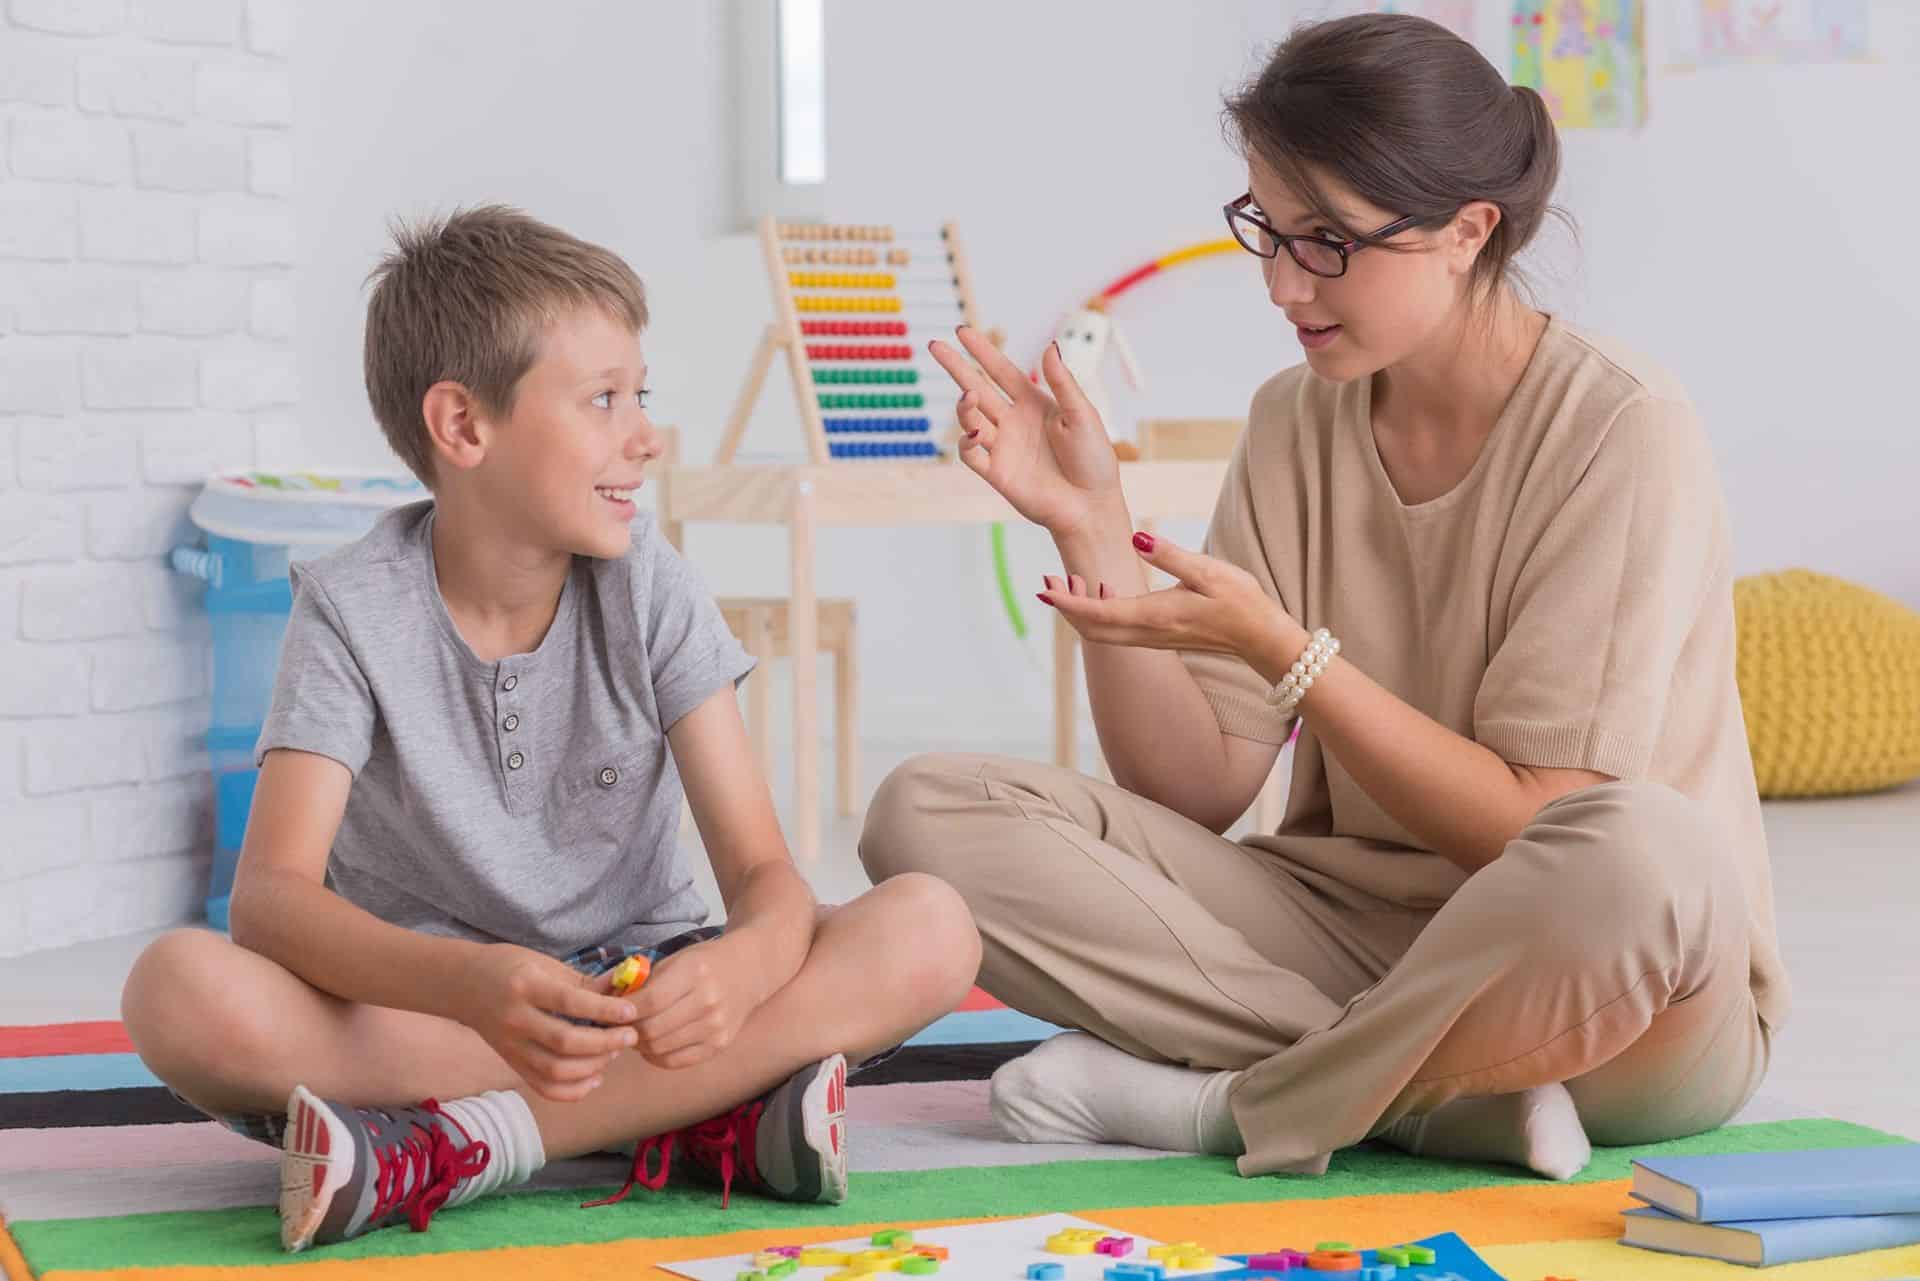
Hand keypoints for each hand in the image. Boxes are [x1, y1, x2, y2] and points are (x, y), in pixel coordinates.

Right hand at [448, 943, 638, 1102]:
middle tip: (630, 1036)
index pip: (570, 1002)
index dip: (605, 1009)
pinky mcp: (512, 1063)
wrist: (464, 985)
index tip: (631, 1011)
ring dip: (593, 1066)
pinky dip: (573, 1089)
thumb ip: (583, 981)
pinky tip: (595, 1077)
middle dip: (605, 1042)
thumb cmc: (511, 968)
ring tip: (614, 1052)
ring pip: (556, 1070)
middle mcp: (515, 1019)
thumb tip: (624, 990)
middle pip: (565, 1042)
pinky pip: (544, 1087)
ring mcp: (511, 1046)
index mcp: (525, 986)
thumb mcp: (544, 963)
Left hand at [626, 937, 760, 1069]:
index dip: (625, 1010)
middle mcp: (708, 1001)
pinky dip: (656, 1056)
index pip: (650, 1001)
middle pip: (652, 1029)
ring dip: (640, 1044)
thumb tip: (611, 1006)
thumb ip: (646, 982)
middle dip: (629, 1029)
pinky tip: (653, 1044)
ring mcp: (716, 1027)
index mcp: (695, 973)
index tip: (613, 1011)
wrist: (748, 971)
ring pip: (660, 1048)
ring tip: (636, 1033)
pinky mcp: (718, 1045)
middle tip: (620, 1025)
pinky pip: (675, 1061)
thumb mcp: (676, 960)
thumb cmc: (705, 963)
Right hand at [927, 326, 1124, 537]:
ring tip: (968, 395)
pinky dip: (966, 442)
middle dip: (956, 367)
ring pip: (971, 419)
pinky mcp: (997, 473)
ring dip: (964, 406)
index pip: (1002, 371)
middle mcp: (1014, 422)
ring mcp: (1003, 446)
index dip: (982, 351)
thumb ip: (1062, 382)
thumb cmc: (1094, 461)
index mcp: (1035, 404)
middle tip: (935, 346)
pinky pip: (971, 454)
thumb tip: (1050, 345)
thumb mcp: (1083, 415)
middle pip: (978, 388)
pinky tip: (973, 432)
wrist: (1091, 506)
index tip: (961, 331)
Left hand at [1039, 532, 1302, 658]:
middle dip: (1066, 606)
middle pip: (1091, 629)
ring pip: (1103, 632)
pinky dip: (1101, 614)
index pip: (1097, 613)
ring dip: (1081, 610)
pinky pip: (1118, 631)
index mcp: (1154, 615)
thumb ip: (1169, 555)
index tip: (1044, 587)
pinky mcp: (1160, 638)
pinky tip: (1106, 590)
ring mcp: (1153, 639)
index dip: (1067, 601)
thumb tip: (1136, 537)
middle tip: (1049, 579)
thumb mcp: (1208, 570)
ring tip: (1072, 580)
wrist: (1262, 638)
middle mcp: (1148, 632)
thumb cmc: (1240, 602)